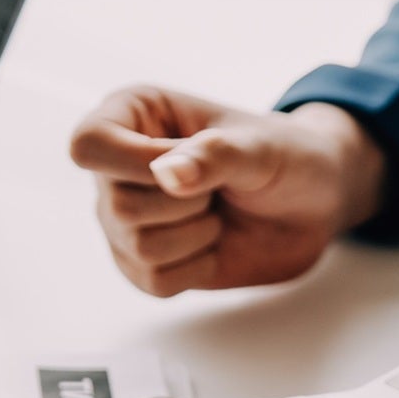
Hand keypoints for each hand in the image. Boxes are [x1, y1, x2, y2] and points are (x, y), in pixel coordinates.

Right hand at [68, 88, 386, 294]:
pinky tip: (211, 243)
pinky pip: (152, 282)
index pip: (88, 143)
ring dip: (196, 235)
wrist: (310, 205)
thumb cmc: (284, 157)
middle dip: (186, 204)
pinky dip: (195, 268)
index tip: (183, 164)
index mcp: (132, 115)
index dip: (131, 162)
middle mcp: (116, 168)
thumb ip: (214, 155)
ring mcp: (122, 219)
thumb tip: (166, 176)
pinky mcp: (139, 263)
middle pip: (118, 205)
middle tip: (219, 187)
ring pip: (137, 248)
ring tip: (216, 212)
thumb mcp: (259, 146)